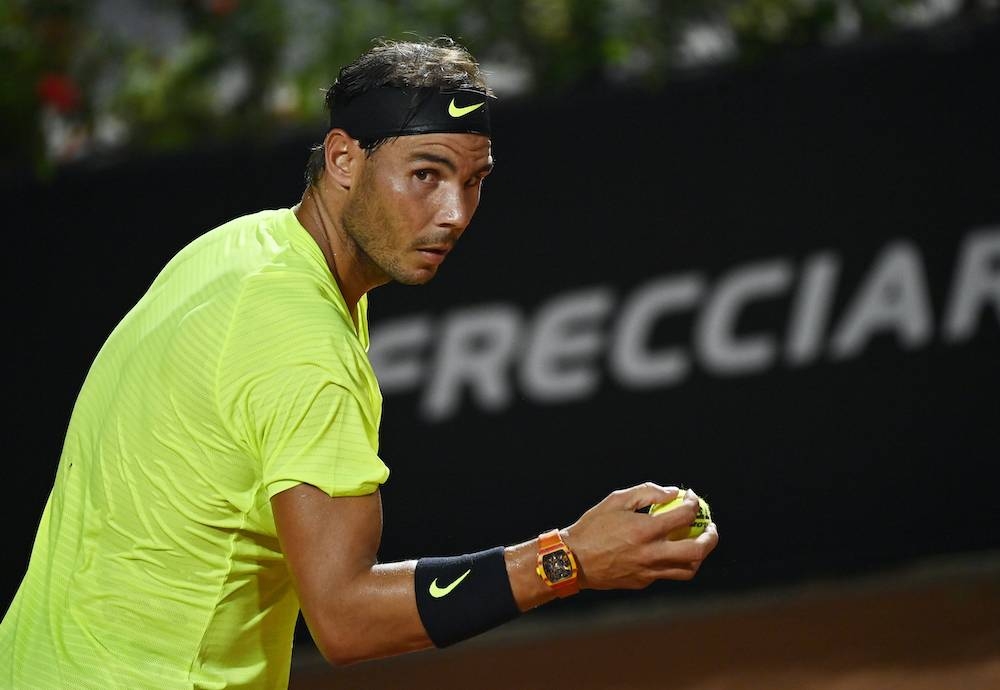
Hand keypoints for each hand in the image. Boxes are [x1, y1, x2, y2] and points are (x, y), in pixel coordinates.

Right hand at [562, 482, 718, 590]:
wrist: (573, 560)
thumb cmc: (593, 526)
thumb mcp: (616, 500)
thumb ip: (647, 493)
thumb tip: (672, 494)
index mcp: (644, 530)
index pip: (684, 516)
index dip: (694, 505)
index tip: (693, 500)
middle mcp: (651, 553)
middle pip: (697, 550)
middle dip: (710, 537)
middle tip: (711, 528)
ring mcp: (648, 571)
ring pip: (688, 569)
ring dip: (699, 555)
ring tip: (697, 543)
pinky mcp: (643, 582)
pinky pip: (667, 573)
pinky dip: (675, 562)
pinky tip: (670, 551)